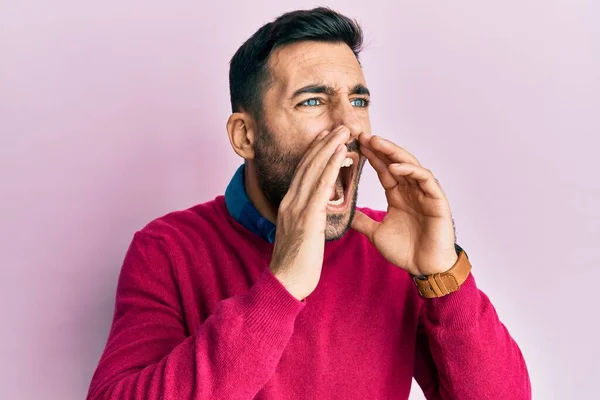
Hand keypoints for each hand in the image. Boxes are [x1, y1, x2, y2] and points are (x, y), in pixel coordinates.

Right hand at [270, 126, 350, 299]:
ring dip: (329, 147)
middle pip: (308, 164)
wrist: (285, 284)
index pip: (303, 172)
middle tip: (339, 126)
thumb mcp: (299, 236)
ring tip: (344, 131)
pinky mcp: (307, 217)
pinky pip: (320, 186)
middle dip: (324, 143)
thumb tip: (313, 215)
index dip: (315, 153)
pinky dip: (330, 166)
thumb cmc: (295, 265)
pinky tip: (341, 154)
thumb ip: (305, 220)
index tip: (327, 138)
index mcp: (288, 205)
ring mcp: (297, 208)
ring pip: (314, 170)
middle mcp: (290, 201)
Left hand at [351, 133, 457, 275]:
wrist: (425, 270)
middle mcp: (412, 191)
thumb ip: (362, 221)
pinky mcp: (437, 200)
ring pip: (410, 165)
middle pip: (395, 162)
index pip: (383, 170)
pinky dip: (411, 171)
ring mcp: (425, 194)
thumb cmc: (406, 252)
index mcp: (398, 196)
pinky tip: (395, 167)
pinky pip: (425, 180)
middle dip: (380, 148)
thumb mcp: (376, 233)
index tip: (355, 144)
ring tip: (376, 143)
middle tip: (362, 135)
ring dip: (393, 153)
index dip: (371, 156)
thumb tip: (342, 213)